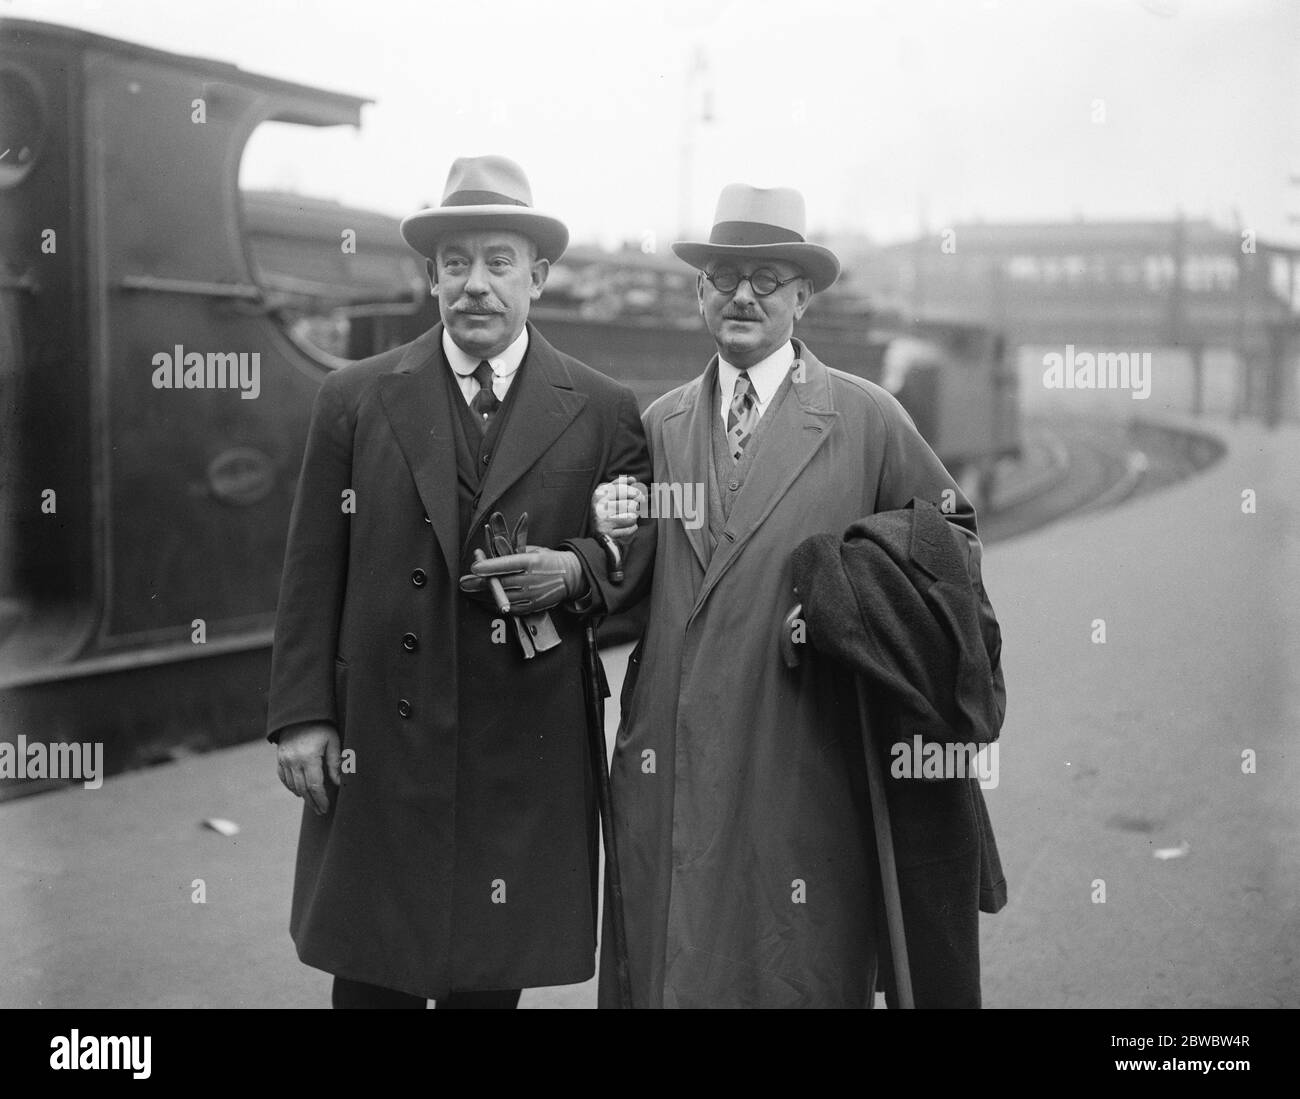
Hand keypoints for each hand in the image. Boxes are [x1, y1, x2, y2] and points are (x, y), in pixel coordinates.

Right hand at [276, 722, 340, 814]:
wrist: (300, 713)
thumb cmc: (321, 726)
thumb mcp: (333, 741)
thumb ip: (335, 763)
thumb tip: (338, 783)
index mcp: (309, 758)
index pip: (315, 786)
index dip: (321, 799)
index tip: (326, 808)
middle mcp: (294, 761)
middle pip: (303, 789)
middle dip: (312, 801)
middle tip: (320, 811)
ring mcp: (284, 760)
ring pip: (292, 785)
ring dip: (302, 796)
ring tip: (312, 803)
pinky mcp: (279, 758)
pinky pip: (283, 777)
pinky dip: (290, 786)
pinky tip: (299, 792)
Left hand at [460, 546, 585, 613]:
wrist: (572, 576)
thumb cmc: (549, 560)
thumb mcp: (534, 550)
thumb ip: (513, 553)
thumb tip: (490, 556)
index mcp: (532, 561)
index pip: (507, 564)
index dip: (489, 566)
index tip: (474, 567)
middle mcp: (532, 579)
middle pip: (501, 583)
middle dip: (480, 584)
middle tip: (464, 583)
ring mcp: (533, 595)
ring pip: (503, 598)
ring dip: (484, 596)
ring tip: (470, 592)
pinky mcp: (533, 606)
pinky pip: (510, 609)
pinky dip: (496, 605)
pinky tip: (485, 601)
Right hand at [593, 476, 647, 543]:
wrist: (595, 531)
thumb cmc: (604, 509)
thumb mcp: (607, 493)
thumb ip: (619, 484)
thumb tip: (633, 480)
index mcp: (600, 494)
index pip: (623, 489)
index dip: (635, 491)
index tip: (640, 495)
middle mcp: (600, 507)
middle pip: (630, 504)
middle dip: (636, 506)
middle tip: (636, 507)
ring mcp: (603, 521)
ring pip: (632, 517)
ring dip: (633, 517)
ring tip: (629, 517)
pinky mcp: (608, 533)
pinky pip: (629, 529)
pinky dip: (632, 528)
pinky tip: (627, 526)